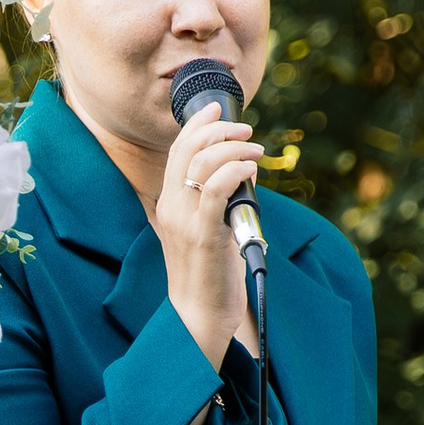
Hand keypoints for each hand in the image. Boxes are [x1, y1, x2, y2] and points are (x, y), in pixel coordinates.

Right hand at [151, 99, 264, 366]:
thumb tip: (245, 169)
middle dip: (217, 130)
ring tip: (255, 150)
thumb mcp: (212, 229)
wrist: (199, 315)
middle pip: (186, 150)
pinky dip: (235, 171)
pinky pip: (216, 190)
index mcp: (168, 205)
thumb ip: (221, 200)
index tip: (217, 109)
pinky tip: (251, 169)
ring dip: (233, 149)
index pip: (177, 152)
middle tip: (245, 129)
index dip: (197, 125)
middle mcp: (171, 208)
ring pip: (202, 165)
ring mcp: (185, 221)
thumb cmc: (211, 275)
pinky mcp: (204, 236)